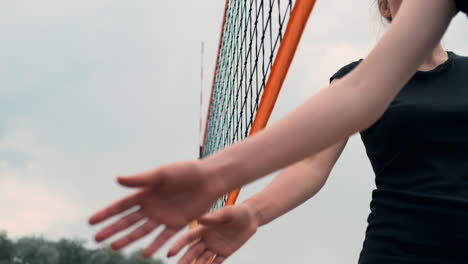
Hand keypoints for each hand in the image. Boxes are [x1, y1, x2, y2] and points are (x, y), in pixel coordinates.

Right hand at [88, 160, 222, 257]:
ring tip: (114, 248)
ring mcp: (164, 216)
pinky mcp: (177, 223)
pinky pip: (163, 237)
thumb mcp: (163, 174)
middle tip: (96, 239)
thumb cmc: (186, 171)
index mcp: (146, 192)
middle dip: (112, 229)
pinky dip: (154, 246)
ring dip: (128, 239)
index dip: (107, 213)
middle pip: (128, 220)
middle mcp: (152, 205)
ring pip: (142, 231)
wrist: (209, 179)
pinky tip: (144, 254)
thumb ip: (141, 180)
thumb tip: (117, 180)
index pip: (122, 205)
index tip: (91, 222)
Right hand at [168, 203, 258, 263]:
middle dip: (184, 260)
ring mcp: (215, 246)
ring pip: (202, 259)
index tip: (170, 253)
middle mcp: (207, 238)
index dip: (178, 245)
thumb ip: (214, 218)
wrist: (251, 218)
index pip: (188, 238)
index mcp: (204, 228)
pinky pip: (216, 263)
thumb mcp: (227, 213)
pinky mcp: (225, 252)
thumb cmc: (238, 212)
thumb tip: (199, 219)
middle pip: (193, 252)